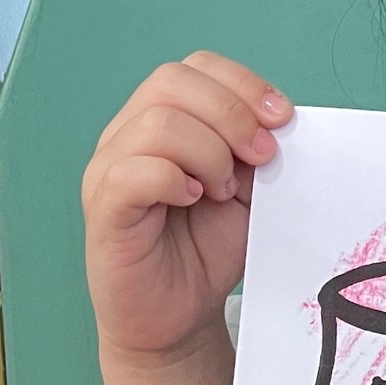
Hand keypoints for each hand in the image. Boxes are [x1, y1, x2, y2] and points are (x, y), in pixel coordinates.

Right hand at [82, 51, 292, 360]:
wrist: (179, 316)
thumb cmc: (207, 249)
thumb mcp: (250, 190)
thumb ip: (257, 151)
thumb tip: (281, 121)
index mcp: (164, 119)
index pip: (196, 67)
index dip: (243, 84)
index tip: (283, 119)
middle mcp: (128, 134)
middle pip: (172, 82)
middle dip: (232, 114)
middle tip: (261, 158)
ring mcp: (109, 168)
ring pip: (156, 123)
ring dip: (208, 153)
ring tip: (222, 192)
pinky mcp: (103, 208)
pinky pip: (133, 172)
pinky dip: (175, 181)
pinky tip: (194, 200)